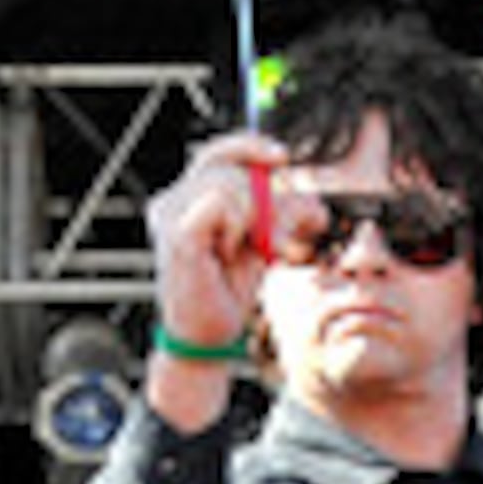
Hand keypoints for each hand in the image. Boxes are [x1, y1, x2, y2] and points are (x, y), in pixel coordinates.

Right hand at [141, 132, 286, 363]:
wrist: (209, 336)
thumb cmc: (228, 291)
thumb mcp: (259, 241)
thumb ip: (276, 212)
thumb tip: (313, 198)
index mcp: (184, 198)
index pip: (217, 153)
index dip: (250, 147)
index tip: (283, 158)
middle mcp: (170, 201)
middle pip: (229, 168)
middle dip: (266, 197)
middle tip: (280, 233)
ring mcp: (169, 215)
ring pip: (229, 185)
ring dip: (254, 218)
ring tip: (253, 249)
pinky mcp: (177, 233)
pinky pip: (220, 203)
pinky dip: (237, 227)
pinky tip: (229, 252)